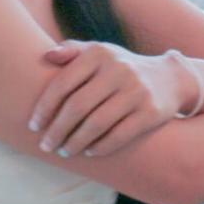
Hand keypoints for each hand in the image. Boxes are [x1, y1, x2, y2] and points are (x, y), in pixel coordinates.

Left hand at [28, 40, 191, 157]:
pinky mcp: (151, 112)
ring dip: (75, 142)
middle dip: (57, 130)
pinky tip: (89, 152)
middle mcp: (118, 69)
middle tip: (46, 145)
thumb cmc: (121, 68)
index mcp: (99, 54)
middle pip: (77, 107)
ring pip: (96, 124)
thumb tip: (46, 56)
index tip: (33, 126)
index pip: (63, 83)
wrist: (169, 79)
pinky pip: (119, 135)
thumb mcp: (100, 53)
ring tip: (64, 151)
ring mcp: (136, 91)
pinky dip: (100, 147)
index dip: (44, 107)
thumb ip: (72, 51)